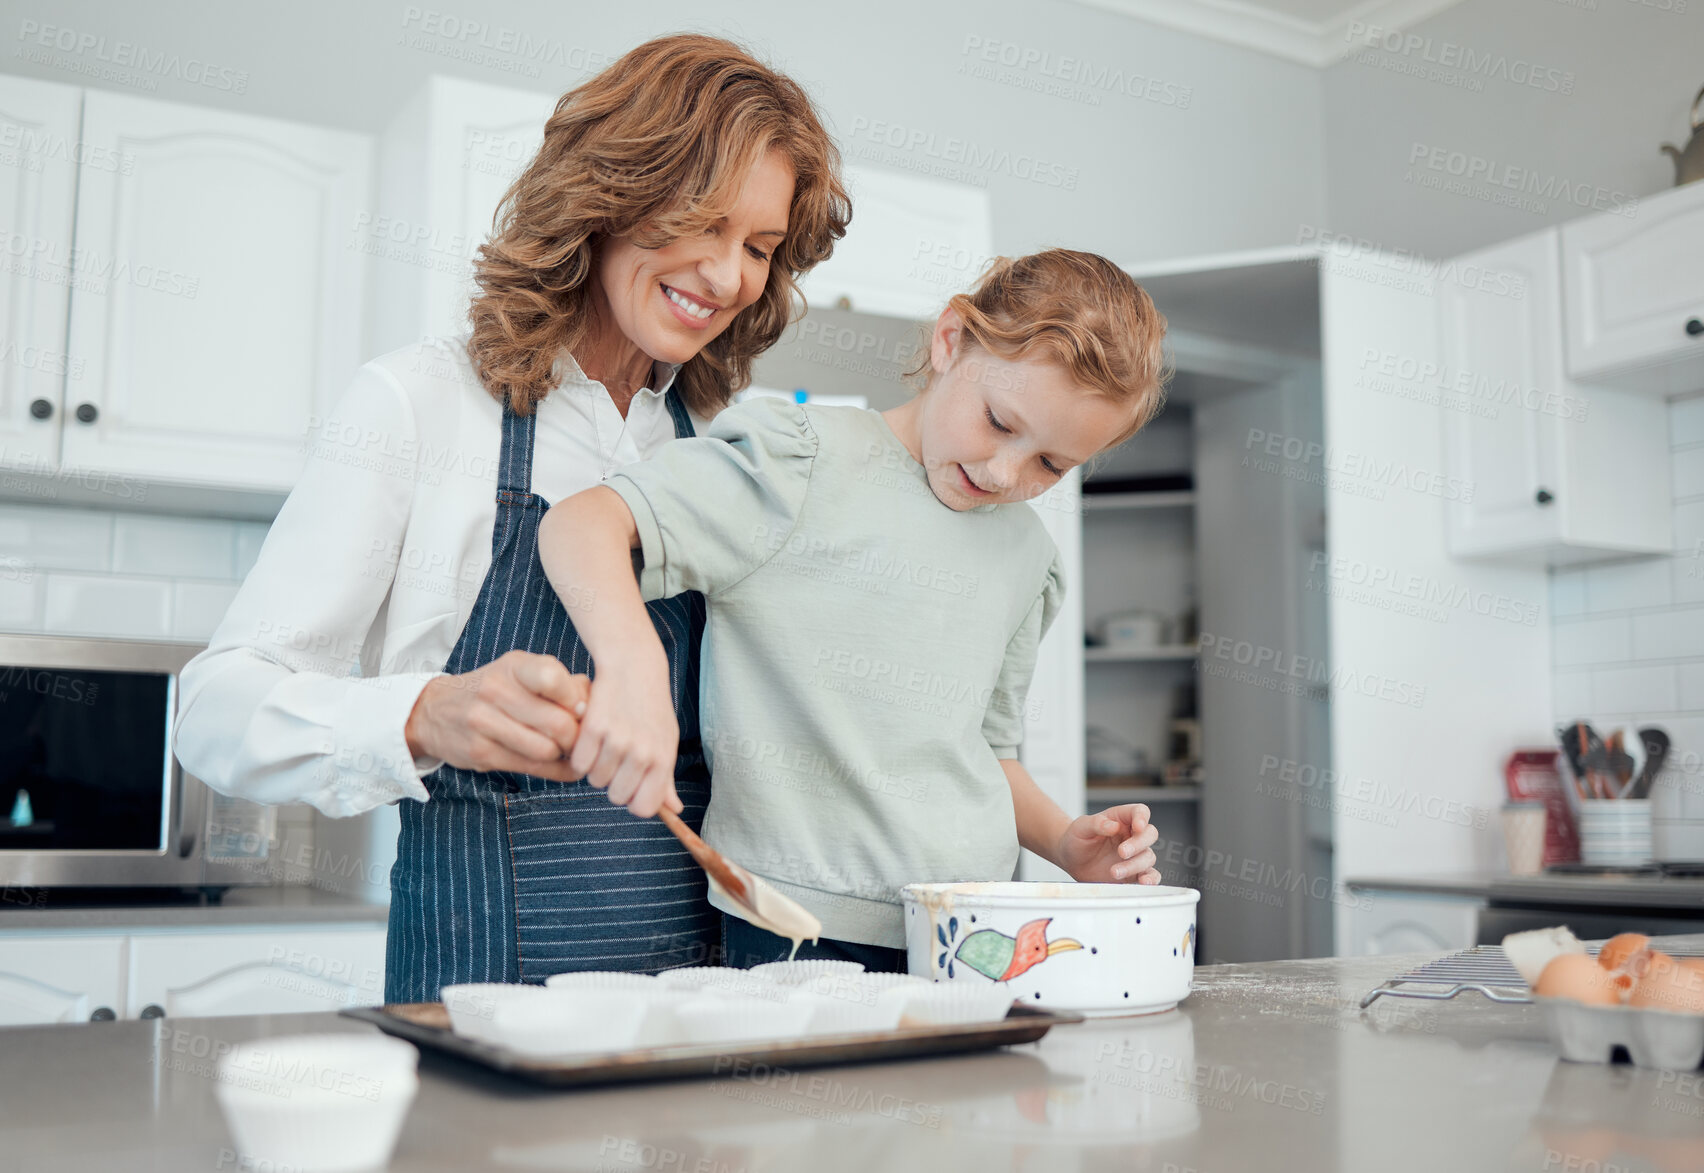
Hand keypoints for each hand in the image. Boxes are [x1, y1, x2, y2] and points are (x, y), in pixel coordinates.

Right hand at [403, 650, 588, 781]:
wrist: (437, 710)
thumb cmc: (497, 689)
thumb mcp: (524, 673)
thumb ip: (562, 683)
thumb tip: (595, 705)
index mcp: (514, 666)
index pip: (553, 678)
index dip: (577, 698)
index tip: (582, 709)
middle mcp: (496, 690)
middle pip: (558, 723)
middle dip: (578, 736)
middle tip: (582, 739)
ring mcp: (484, 723)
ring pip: (547, 749)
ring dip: (566, 755)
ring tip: (567, 750)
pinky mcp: (481, 753)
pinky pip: (533, 769)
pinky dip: (559, 771)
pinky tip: (566, 766)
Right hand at [566, 650, 680, 818]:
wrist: (634, 667)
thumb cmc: (651, 708)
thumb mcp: (666, 741)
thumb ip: (666, 780)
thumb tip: (674, 810)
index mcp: (663, 759)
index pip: (644, 808)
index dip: (633, 800)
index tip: (630, 785)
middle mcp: (642, 753)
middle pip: (617, 797)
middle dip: (613, 783)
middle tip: (616, 758)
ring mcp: (618, 740)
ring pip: (595, 780)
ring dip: (596, 767)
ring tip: (605, 743)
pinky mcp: (594, 727)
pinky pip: (578, 763)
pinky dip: (580, 754)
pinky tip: (590, 737)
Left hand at [1057, 804, 1160, 883]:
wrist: (1071, 860)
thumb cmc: (1076, 839)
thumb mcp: (1080, 827)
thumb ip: (1096, 823)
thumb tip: (1113, 826)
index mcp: (1121, 819)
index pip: (1140, 811)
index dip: (1142, 817)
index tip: (1138, 826)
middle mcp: (1131, 836)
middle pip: (1149, 834)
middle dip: (1138, 844)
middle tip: (1122, 852)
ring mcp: (1135, 855)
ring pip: (1148, 857)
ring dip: (1134, 865)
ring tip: (1114, 872)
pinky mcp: (1134, 872)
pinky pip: (1150, 875)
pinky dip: (1151, 879)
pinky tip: (1143, 882)